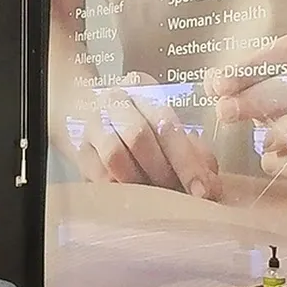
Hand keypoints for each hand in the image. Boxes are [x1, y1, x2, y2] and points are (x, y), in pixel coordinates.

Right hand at [71, 76, 221, 199]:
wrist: (76, 108)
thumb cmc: (132, 122)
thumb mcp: (161, 124)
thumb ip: (191, 150)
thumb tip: (210, 183)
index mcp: (142, 88)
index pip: (167, 123)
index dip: (187, 161)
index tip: (203, 190)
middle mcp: (114, 100)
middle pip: (140, 136)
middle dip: (164, 172)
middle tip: (179, 195)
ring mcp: (91, 123)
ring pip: (115, 155)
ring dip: (139, 180)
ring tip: (154, 196)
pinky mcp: (77, 148)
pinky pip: (98, 174)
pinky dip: (119, 189)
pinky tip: (132, 197)